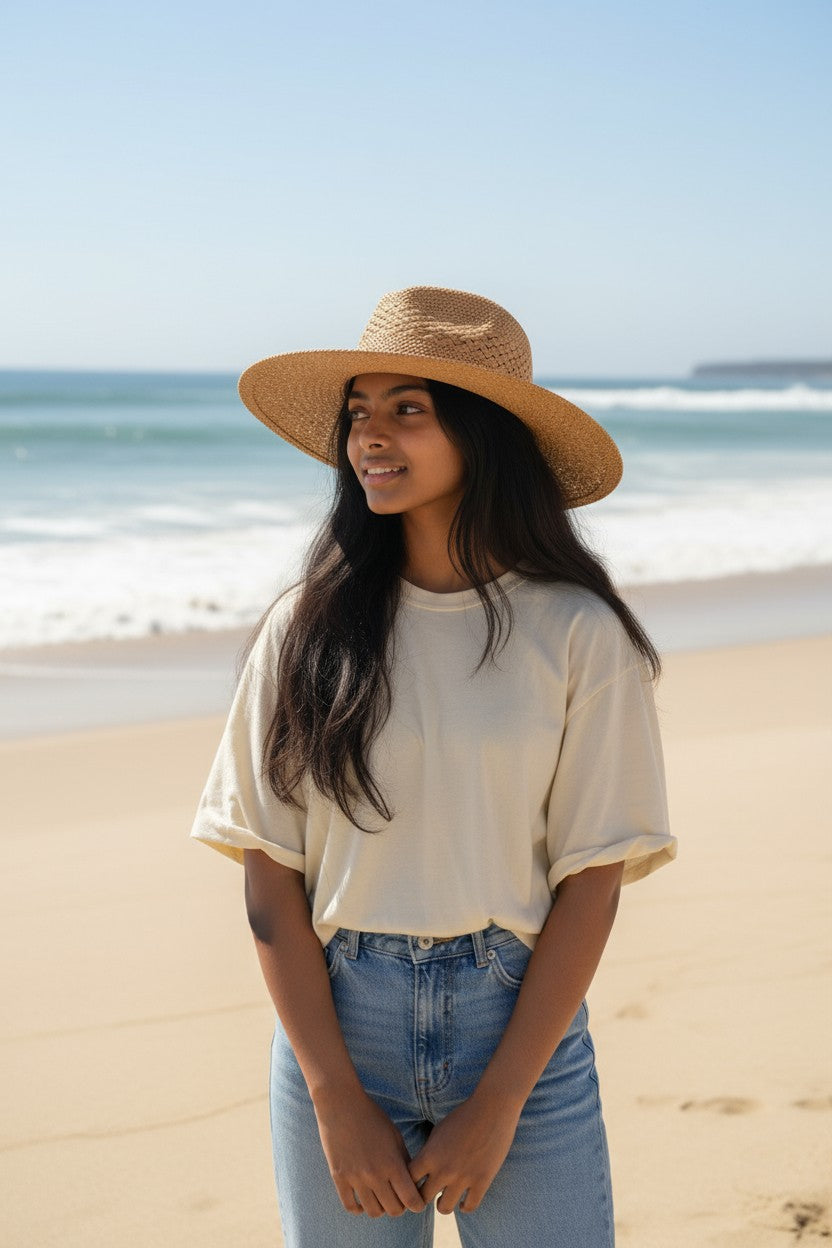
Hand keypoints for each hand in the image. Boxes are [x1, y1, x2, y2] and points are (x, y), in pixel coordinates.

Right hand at [313, 1085, 425, 1217]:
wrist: (342, 1105)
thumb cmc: (372, 1117)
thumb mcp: (395, 1136)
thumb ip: (404, 1160)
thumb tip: (412, 1183)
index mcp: (392, 1163)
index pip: (411, 1200)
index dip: (417, 1205)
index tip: (417, 1202)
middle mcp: (375, 1175)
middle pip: (393, 1210)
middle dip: (400, 1207)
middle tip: (399, 1198)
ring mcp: (355, 1178)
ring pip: (373, 1212)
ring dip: (381, 1208)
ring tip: (381, 1197)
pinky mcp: (339, 1177)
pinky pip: (350, 1206)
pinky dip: (359, 1208)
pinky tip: (364, 1199)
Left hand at [407, 1091, 521, 1214]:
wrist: (492, 1108)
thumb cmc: (463, 1115)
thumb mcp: (438, 1131)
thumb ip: (428, 1152)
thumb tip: (420, 1170)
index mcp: (429, 1155)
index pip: (407, 1181)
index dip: (408, 1184)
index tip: (412, 1184)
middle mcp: (443, 1170)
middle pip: (421, 1198)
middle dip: (422, 1197)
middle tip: (427, 1195)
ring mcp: (463, 1178)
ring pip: (444, 1208)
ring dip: (442, 1204)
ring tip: (445, 1199)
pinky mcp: (482, 1181)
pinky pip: (469, 1207)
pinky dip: (464, 1207)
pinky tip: (463, 1202)